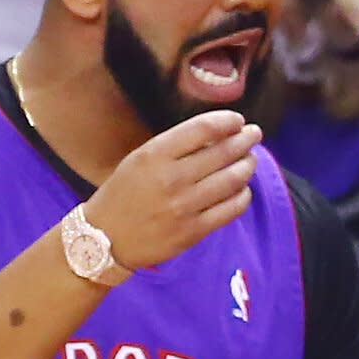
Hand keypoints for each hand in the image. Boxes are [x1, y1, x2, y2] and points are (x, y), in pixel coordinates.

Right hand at [84, 110, 262, 269]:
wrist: (104, 239)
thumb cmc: (122, 194)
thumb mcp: (139, 160)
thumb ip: (175, 148)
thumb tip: (217, 136)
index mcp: (155, 154)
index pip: (203, 129)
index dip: (228, 121)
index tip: (238, 120)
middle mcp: (172, 178)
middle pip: (223, 152)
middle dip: (244, 140)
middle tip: (254, 134)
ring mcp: (185, 207)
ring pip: (232, 180)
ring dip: (248, 166)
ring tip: (251, 159)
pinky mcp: (194, 231)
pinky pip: (231, 209)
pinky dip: (243, 195)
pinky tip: (243, 189)